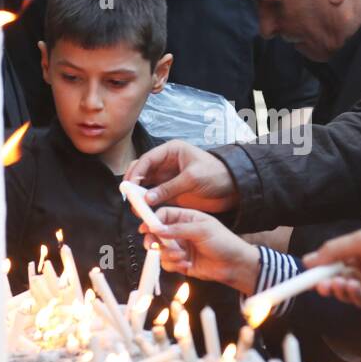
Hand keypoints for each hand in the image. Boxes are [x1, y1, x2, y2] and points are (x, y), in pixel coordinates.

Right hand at [123, 140, 237, 212]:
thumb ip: (169, 187)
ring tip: (135, 207)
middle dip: (134, 183)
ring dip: (139, 195)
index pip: (148, 159)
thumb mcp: (192, 178)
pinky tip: (144, 210)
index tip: (129, 185)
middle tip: (128, 197)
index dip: (136, 171)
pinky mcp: (170, 192)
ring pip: (145, 185)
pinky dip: (148, 203)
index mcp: (171, 151)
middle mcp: (166, 163)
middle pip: (142, 171)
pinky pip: (154, 196)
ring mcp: (166, 178)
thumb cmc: (216, 175)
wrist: (232, 188)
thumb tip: (147, 198)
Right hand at [141, 208, 260, 293]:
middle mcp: (180, 231)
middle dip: (154, 240)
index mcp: (187, 217)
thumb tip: (157, 229)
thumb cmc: (223, 242)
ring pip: (160, 250)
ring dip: (168, 255)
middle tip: (154, 246)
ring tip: (183, 257)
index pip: (163, 215)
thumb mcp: (202, 230)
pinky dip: (174, 265)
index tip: (145, 228)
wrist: (235, 265)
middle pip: (156, 233)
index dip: (152, 220)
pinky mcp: (180, 261)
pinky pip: (167, 263)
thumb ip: (178, 229)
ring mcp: (180, 247)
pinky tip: (187, 264)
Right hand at [304, 223, 360, 312]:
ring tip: (339, 283)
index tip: (302, 277)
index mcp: (357, 255)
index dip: (316, 272)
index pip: (330, 266)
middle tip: (320, 285)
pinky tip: (354, 287)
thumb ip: (334, 250)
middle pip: (337, 283)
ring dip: (340, 290)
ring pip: (348, 295)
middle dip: (326, 285)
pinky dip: (355, 296)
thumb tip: (308, 260)